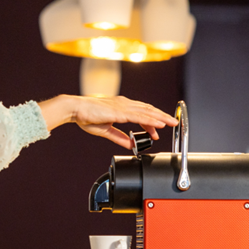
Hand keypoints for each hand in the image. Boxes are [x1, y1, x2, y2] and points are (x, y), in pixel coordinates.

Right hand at [39, 95, 177, 147]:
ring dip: (161, 118)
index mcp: (120, 107)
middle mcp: (124, 104)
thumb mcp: (105, 130)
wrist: (75, 110)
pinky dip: (151, 120)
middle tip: (173, 123)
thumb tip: (129, 144)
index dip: (151, 122)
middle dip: (162, 117)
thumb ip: (118, 137)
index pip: (141, 113)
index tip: (157, 131)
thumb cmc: (85, 116)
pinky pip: (140, 116)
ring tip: (172, 123)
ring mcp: (123, 107)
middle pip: (148, 110)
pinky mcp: (120, 111)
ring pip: (147, 112)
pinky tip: (159, 124)